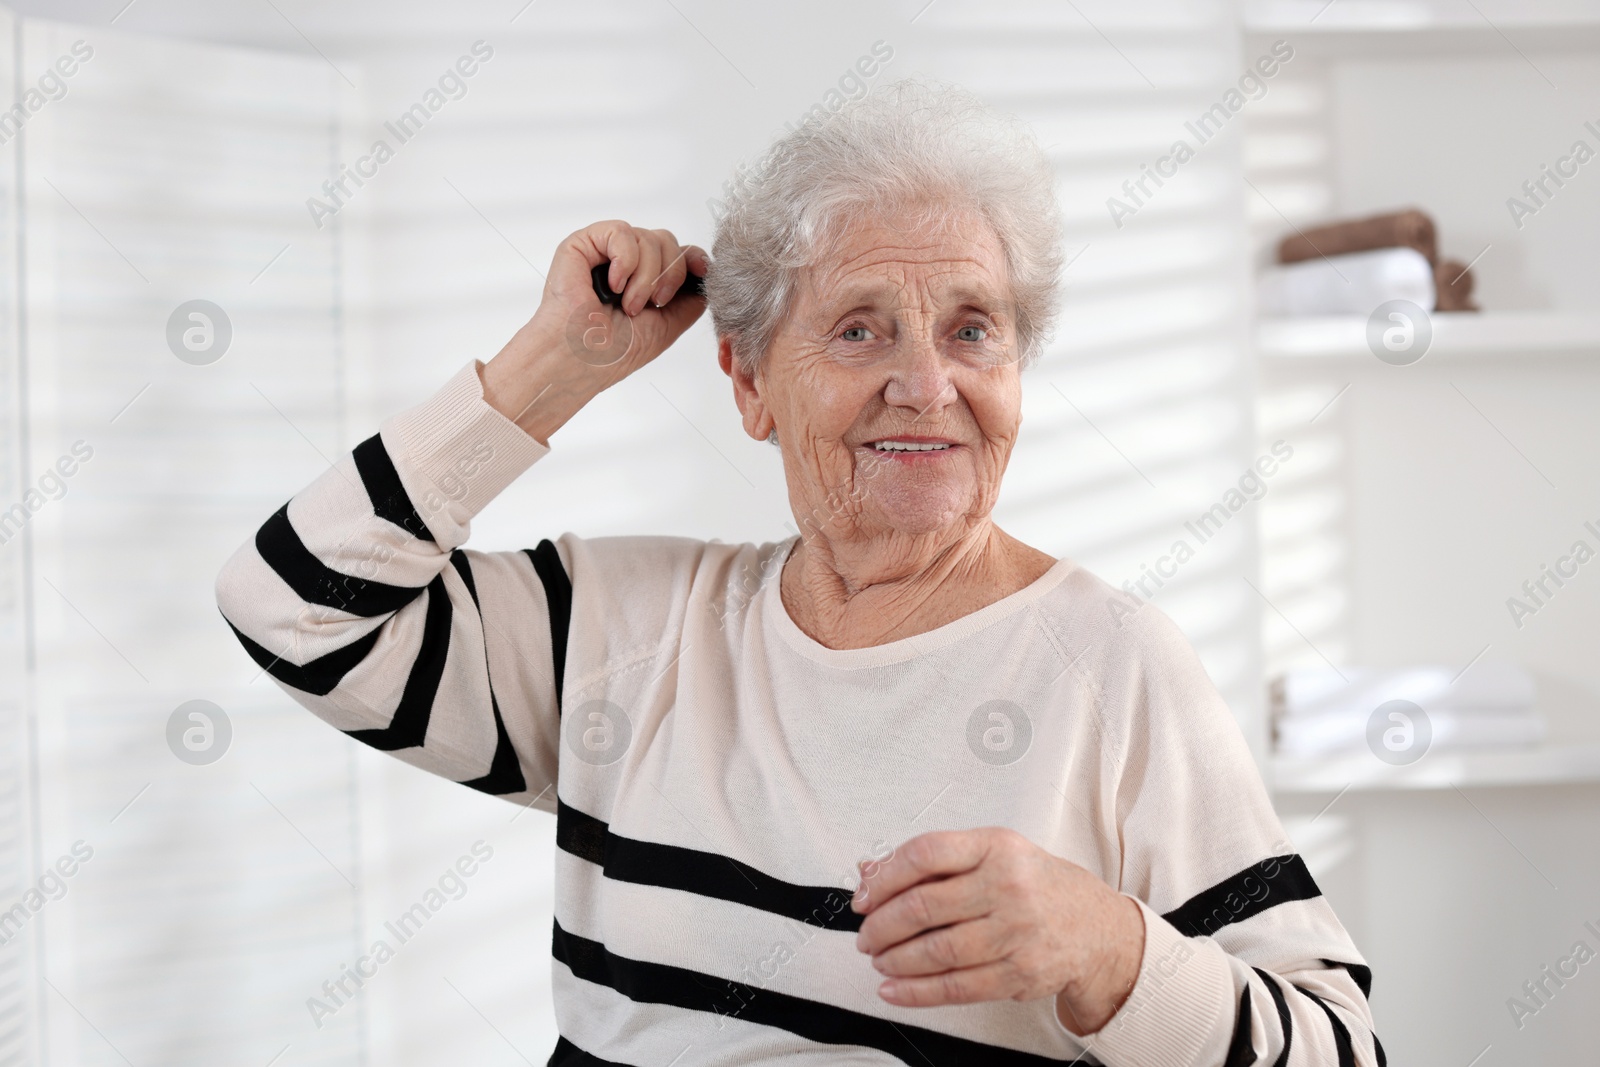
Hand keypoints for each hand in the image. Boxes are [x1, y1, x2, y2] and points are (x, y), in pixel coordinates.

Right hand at [481, 220, 708, 442]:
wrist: (581, 360)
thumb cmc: (613, 352)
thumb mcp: (668, 327)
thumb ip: (690, 300)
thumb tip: (706, 273)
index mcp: (643, 281)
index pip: (677, 252)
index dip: (692, 258)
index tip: (701, 270)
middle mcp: (625, 264)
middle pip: (667, 241)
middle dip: (670, 274)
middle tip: (653, 304)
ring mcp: (604, 253)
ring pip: (649, 238)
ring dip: (646, 276)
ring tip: (628, 304)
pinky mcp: (582, 244)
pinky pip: (621, 231)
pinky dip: (625, 260)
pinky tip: (614, 285)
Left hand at [851, 827, 1144, 1035]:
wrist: (1097, 928)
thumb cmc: (1036, 885)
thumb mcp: (992, 853)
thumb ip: (932, 860)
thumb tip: (870, 872)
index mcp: (996, 846)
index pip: (925, 853)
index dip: (884, 877)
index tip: (864, 895)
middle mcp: (1007, 886)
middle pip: (923, 906)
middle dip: (881, 925)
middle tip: (866, 934)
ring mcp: (1016, 932)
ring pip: (936, 951)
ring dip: (894, 959)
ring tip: (879, 959)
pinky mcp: (1019, 973)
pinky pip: (956, 987)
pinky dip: (917, 992)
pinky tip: (894, 989)